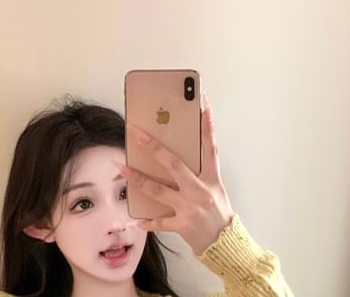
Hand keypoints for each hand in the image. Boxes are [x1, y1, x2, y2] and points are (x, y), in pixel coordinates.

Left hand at [119, 91, 234, 254]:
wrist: (226, 244)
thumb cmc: (219, 213)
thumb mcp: (215, 188)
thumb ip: (199, 173)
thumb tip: (176, 156)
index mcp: (211, 179)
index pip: (210, 148)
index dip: (207, 126)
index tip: (202, 105)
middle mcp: (200, 191)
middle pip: (174, 164)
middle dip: (154, 148)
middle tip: (137, 133)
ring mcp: (189, 208)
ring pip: (158, 190)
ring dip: (138, 179)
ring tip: (122, 168)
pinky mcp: (181, 225)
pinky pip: (159, 222)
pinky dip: (147, 221)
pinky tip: (135, 219)